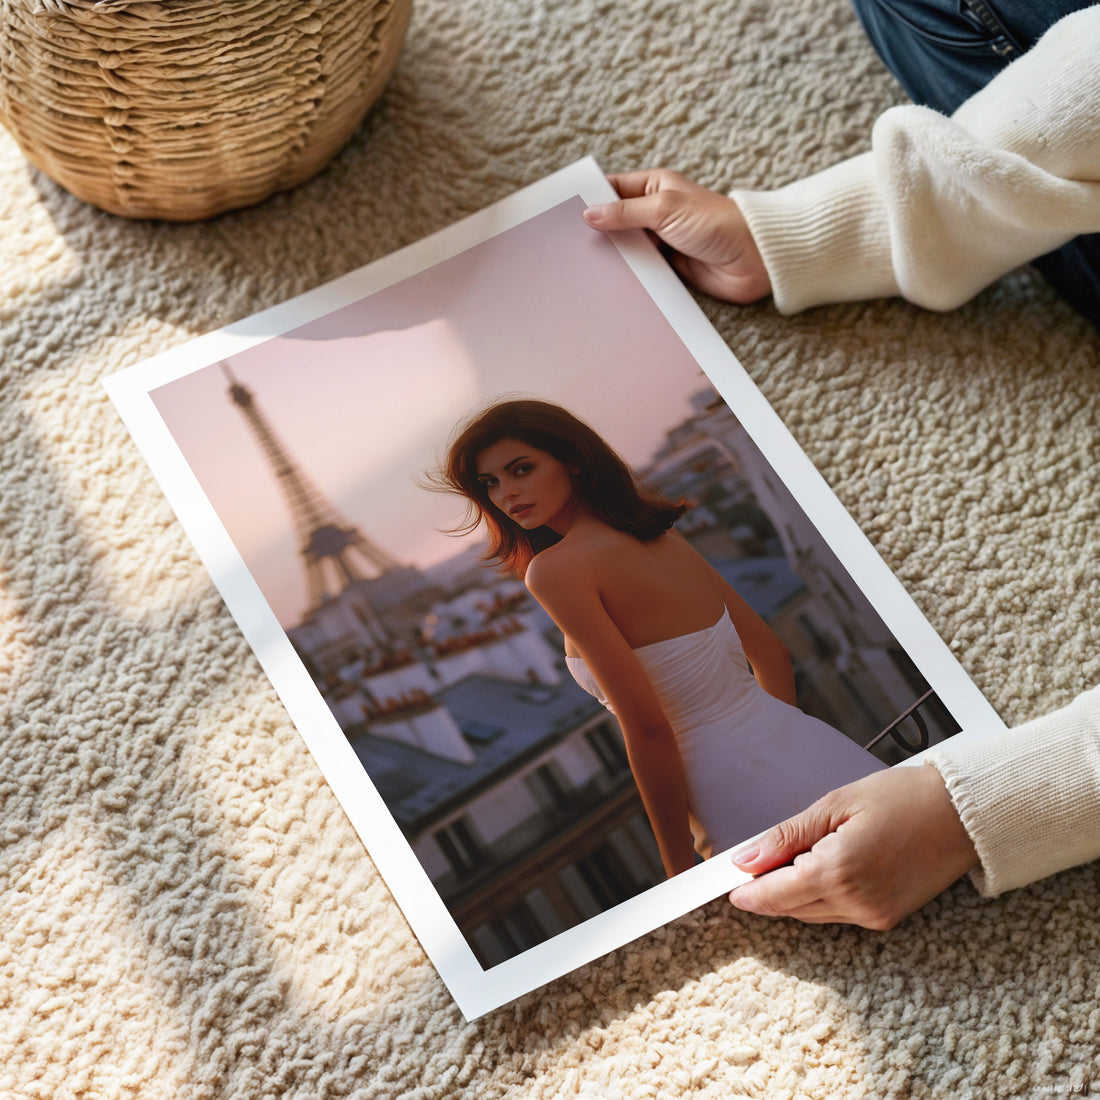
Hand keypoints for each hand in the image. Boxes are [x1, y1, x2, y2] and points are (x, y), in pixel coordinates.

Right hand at [582, 169, 770, 303]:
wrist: (752, 259)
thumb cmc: (717, 223)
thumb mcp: (665, 209)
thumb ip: (625, 212)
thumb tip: (590, 213)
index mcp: (654, 187)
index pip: (613, 189)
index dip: (590, 198)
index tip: (565, 211)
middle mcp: (655, 213)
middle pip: (615, 221)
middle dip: (596, 231)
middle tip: (567, 243)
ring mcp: (660, 241)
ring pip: (625, 248)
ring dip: (611, 256)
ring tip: (581, 265)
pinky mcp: (667, 267)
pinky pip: (640, 271)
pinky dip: (627, 275)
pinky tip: (607, 282)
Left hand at [728, 765, 979, 929]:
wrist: (963, 814)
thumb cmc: (902, 797)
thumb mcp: (835, 805)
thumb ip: (787, 836)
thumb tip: (746, 859)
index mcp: (838, 871)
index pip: (775, 894)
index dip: (748, 892)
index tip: (727, 886)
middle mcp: (856, 903)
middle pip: (791, 908)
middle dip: (768, 890)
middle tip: (753, 864)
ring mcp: (874, 915)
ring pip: (812, 914)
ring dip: (793, 893)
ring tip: (788, 860)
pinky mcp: (888, 918)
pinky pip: (838, 914)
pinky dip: (820, 896)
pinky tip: (819, 869)